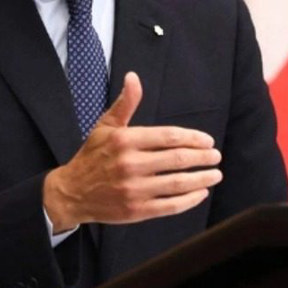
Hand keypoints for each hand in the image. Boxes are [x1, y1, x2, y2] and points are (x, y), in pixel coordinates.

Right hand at [43, 72, 221, 232]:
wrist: (72, 192)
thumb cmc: (92, 156)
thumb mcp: (105, 126)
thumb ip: (125, 104)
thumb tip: (133, 77)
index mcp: (125, 140)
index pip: (168, 137)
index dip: (193, 138)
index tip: (207, 141)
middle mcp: (130, 164)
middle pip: (177, 159)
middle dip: (202, 157)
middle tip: (216, 156)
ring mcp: (134, 189)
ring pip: (177, 183)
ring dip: (201, 179)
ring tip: (215, 174)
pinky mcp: (136, 210)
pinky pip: (170, 205)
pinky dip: (189, 200)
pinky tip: (200, 193)